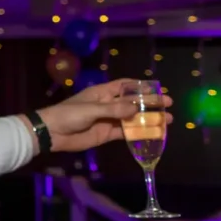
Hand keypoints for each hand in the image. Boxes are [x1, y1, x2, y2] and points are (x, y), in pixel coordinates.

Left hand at [34, 78, 173, 152]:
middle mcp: (108, 105)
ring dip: (149, 120)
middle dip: (150, 103)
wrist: (52, 133)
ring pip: (132, 119)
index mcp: (102, 93)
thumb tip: (136, 108)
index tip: (157, 88)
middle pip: (132, 103)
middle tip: (168, 105)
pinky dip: (139, 133)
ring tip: (167, 121)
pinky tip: (153, 134)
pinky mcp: (106, 134)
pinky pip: (126, 133)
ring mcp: (108, 120)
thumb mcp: (91, 109)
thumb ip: (114, 109)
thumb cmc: (68, 115)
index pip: (124, 86)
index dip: (140, 86)